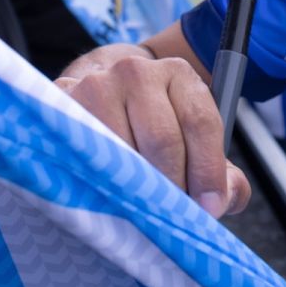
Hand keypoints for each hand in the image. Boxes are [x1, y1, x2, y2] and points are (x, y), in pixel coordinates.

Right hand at [55, 44, 249, 217]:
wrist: (100, 90)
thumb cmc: (152, 124)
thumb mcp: (191, 136)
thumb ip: (220, 173)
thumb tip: (221, 200)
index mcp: (177, 74)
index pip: (200, 123)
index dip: (208, 172)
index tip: (208, 209)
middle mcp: (137, 72)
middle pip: (162, 139)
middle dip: (171, 185)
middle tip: (171, 214)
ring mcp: (97, 85)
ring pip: (122, 150)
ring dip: (134, 186)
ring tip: (140, 204)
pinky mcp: (63, 103)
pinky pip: (86, 152)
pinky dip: (99, 178)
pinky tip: (108, 191)